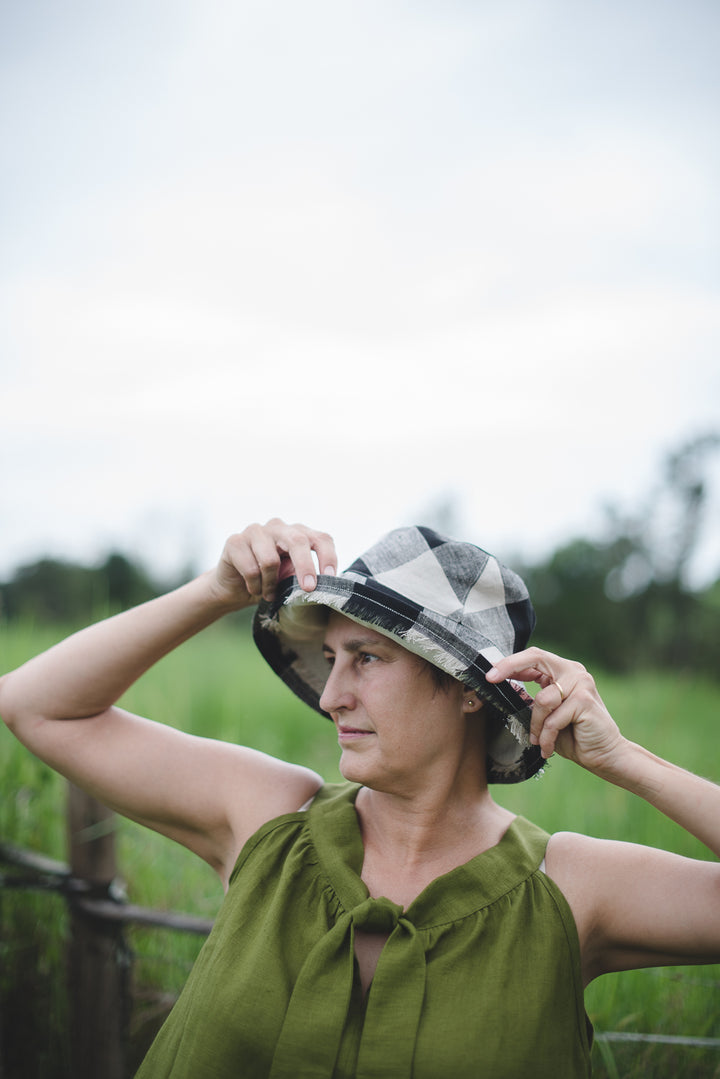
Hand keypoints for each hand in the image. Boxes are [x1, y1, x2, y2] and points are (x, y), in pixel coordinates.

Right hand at [211, 519, 337, 607]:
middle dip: (305, 567)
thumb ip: (306, 577)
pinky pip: (251, 569)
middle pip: (298, 540)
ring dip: (271, 585)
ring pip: (270, 560)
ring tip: (268, 594)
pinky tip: (253, 588)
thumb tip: (325, 583)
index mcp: (297, 533)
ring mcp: (255, 531)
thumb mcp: (292, 580)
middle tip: (308, 589)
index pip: (320, 538)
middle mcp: (278, 527)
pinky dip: (255, 586)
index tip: (330, 578)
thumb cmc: (269, 582)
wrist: (235, 589)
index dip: (328, 556)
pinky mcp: (235, 541)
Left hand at [485, 647, 624, 772]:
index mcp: (563, 671)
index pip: (533, 657)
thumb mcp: (546, 715)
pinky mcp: (585, 701)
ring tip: (539, 740)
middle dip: (509, 667)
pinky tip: (548, 747)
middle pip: (536, 658)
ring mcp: (582, 683)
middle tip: (491, 679)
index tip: (489, 674)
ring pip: (542, 699)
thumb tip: (502, 690)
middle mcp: (574, 671)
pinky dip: (546, 736)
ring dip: (536, 725)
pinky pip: (553, 718)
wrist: (605, 755)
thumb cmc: (573, 735)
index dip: (509, 663)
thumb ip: (532, 700)